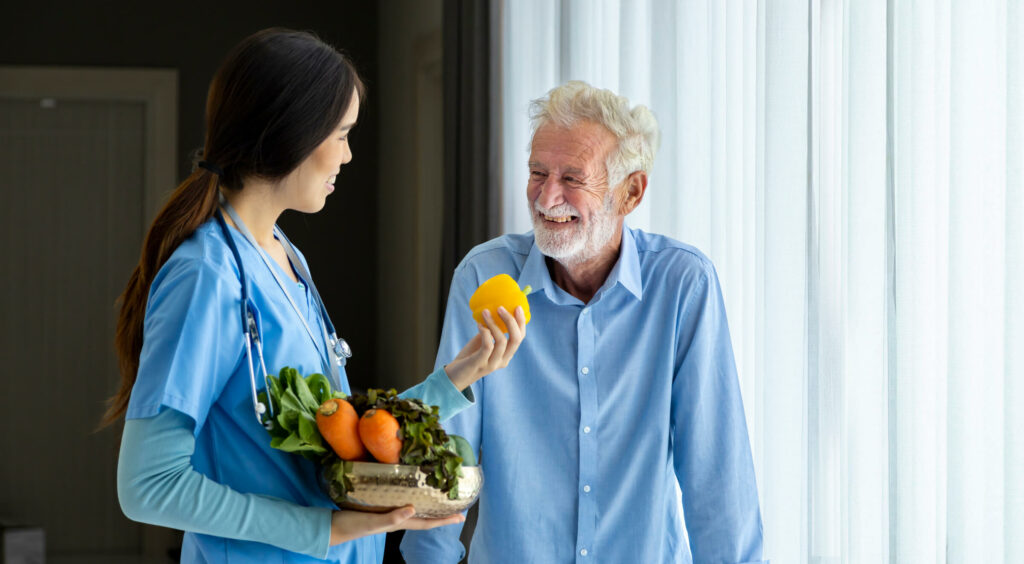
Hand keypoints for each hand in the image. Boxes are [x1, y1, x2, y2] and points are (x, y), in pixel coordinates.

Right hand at [329, 506, 463, 544]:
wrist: (332, 527)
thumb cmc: (353, 525)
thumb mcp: (372, 522)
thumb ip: (391, 517)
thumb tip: (413, 509)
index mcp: (398, 523)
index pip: (426, 523)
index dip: (443, 521)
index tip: (461, 517)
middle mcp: (396, 519)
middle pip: (424, 517)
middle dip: (440, 513)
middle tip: (456, 505)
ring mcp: (388, 514)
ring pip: (414, 509)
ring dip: (427, 505)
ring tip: (439, 497)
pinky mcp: (379, 507)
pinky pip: (400, 502)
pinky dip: (409, 497)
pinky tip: (409, 490)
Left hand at [444, 306, 526, 390]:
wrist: (455, 376)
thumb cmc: (469, 357)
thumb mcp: (482, 343)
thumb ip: (490, 333)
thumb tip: (492, 312)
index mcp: (506, 355)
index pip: (520, 338)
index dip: (521, 322)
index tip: (517, 307)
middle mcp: (502, 361)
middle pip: (516, 339)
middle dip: (511, 321)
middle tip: (501, 307)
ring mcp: (492, 364)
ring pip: (502, 341)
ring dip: (494, 323)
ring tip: (485, 312)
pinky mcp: (480, 363)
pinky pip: (488, 345)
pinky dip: (485, 332)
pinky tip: (479, 324)